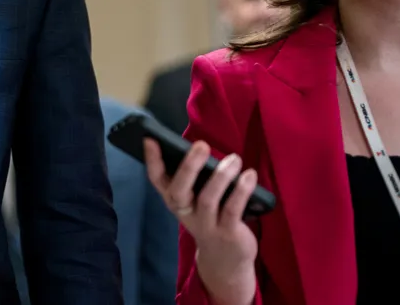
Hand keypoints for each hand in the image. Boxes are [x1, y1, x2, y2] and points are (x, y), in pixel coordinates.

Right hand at [144, 139, 257, 304]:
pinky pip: (233, 210)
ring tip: (234, 159)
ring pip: (207, 199)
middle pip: (179, 190)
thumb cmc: (209, 218)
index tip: (150, 139)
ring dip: (221, 176)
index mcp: (174, 200)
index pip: (157, 179)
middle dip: (189, 167)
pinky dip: (242, 191)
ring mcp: (205, 224)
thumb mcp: (195, 201)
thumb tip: (200, 149)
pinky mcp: (227, 233)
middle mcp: (185, 212)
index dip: (152, 160)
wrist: (224, 260)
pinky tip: (249, 175)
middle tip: (201, 145)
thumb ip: (194, 179)